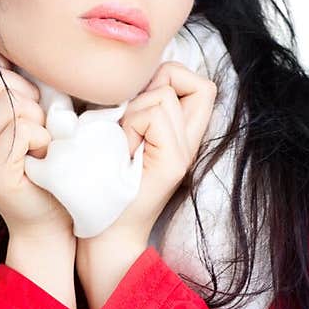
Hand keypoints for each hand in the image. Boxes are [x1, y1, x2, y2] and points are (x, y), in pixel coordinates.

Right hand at [0, 50, 73, 242]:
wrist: (47, 217)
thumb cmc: (40, 159)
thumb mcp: (20, 112)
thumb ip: (8, 84)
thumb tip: (8, 49)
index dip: (4, 70)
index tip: (22, 96)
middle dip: (28, 97)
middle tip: (37, 125)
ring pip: (12, 105)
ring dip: (38, 121)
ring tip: (38, 144)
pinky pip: (23, 130)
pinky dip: (43, 140)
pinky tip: (40, 159)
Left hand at [96, 60, 217, 248]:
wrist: (107, 232)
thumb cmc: (107, 184)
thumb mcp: (125, 136)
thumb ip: (141, 109)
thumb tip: (141, 76)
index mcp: (183, 136)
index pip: (201, 85)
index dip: (172, 77)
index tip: (142, 102)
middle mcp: (191, 143)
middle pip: (199, 82)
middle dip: (158, 85)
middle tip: (132, 121)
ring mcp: (185, 153)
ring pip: (165, 95)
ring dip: (134, 111)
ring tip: (124, 143)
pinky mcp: (174, 161)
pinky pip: (154, 114)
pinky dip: (131, 125)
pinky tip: (124, 151)